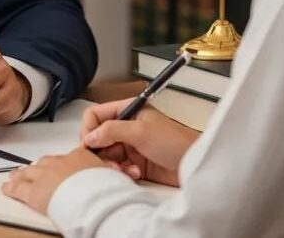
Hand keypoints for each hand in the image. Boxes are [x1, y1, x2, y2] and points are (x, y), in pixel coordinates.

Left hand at [2, 148, 106, 213]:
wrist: (96, 199)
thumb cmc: (107, 190)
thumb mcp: (114, 176)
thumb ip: (109, 172)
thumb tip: (118, 173)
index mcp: (79, 157)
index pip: (66, 158)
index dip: (58, 164)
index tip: (56, 166)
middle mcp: (59, 163)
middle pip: (44, 164)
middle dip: (37, 167)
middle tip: (31, 170)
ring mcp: (45, 176)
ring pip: (28, 173)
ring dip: (21, 175)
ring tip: (14, 176)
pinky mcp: (34, 192)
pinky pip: (19, 189)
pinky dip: (11, 189)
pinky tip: (6, 188)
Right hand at [79, 98, 198, 185]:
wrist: (195, 165)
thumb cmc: (176, 142)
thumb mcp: (141, 131)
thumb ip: (112, 130)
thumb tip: (90, 136)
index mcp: (127, 110)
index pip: (95, 115)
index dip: (89, 129)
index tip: (90, 144)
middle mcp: (126, 126)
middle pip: (98, 137)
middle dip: (101, 151)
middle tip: (109, 161)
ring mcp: (130, 144)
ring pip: (106, 154)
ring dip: (113, 164)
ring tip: (124, 169)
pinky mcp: (134, 162)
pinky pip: (117, 167)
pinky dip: (123, 171)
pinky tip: (136, 173)